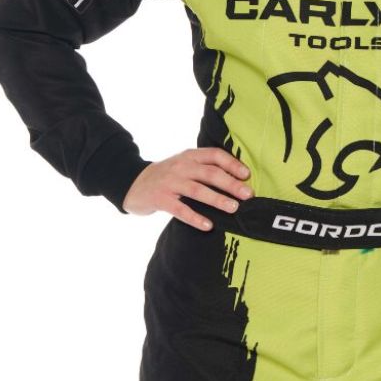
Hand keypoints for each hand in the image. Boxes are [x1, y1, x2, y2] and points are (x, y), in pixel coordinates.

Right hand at [122, 147, 253, 230]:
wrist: (133, 183)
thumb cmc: (167, 176)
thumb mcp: (184, 165)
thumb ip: (204, 168)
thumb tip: (237, 179)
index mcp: (190, 156)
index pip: (214, 155)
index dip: (232, 164)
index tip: (247, 175)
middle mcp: (181, 167)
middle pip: (209, 173)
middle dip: (230, 184)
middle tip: (247, 194)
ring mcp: (169, 183)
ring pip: (197, 190)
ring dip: (217, 199)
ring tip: (233, 208)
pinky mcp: (160, 199)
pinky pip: (180, 210)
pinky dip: (195, 217)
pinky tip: (208, 225)